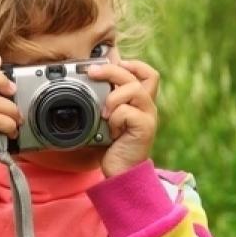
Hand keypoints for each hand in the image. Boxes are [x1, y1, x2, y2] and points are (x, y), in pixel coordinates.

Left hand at [87, 59, 159, 176]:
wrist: (121, 172)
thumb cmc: (111, 145)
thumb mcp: (106, 118)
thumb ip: (105, 100)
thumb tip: (88, 80)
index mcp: (140, 101)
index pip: (148, 73)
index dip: (133, 64)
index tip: (112, 64)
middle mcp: (147, 106)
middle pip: (136, 75)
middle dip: (111, 70)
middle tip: (92, 73)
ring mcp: (148, 116)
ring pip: (133, 89)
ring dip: (113, 98)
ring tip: (104, 114)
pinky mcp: (145, 128)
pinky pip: (127, 111)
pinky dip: (114, 118)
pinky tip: (112, 131)